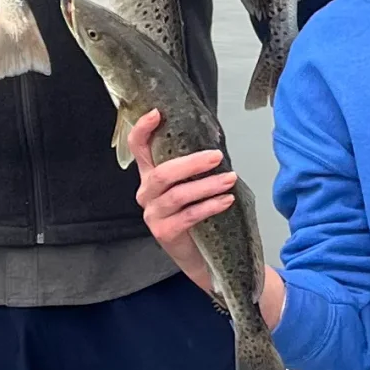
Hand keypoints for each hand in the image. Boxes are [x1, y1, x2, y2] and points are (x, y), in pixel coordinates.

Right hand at [129, 111, 288, 326]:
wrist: (202, 256)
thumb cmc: (197, 213)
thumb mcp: (192, 185)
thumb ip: (193, 167)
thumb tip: (214, 142)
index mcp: (150, 176)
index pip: (138, 149)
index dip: (143, 130)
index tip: (157, 113)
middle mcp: (146, 194)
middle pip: (162, 173)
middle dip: (190, 163)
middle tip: (216, 156)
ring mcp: (152, 215)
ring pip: (176, 195)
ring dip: (206, 185)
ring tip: (230, 179)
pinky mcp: (164, 233)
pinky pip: (187, 216)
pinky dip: (209, 206)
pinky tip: (226, 200)